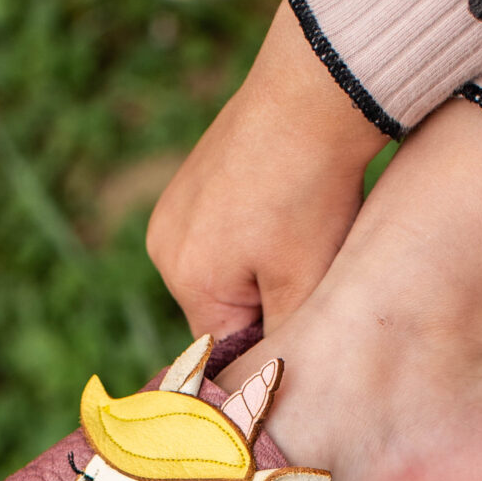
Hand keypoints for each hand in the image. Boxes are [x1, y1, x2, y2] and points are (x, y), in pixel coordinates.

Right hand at [148, 1, 385, 339]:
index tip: (306, 341)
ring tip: (305, 243)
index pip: (225, 352)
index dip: (269, 351)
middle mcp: (165, 247)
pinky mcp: (190, 184)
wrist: (316, 94)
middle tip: (316, 284)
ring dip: (262, 275)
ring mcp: (173, 211)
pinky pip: (220, 238)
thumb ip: (284, 341)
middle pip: (220, 315)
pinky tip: (290, 216)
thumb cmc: (313, 192)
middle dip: (266, 310)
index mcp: (187, 280)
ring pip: (223, 277)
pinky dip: (254, 239)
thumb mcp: (306, 281)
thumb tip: (274, 386)